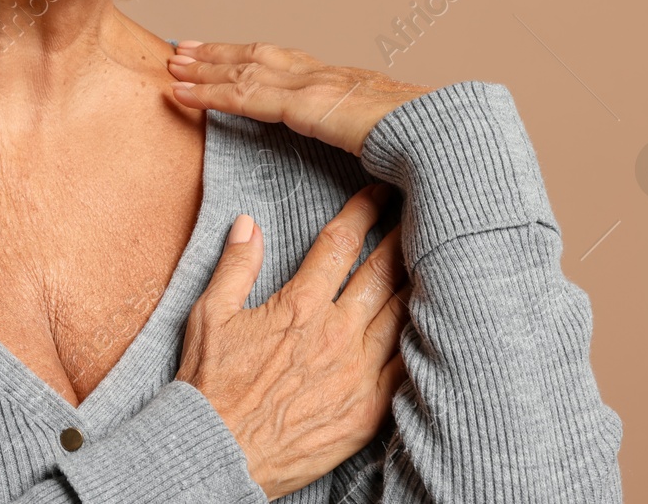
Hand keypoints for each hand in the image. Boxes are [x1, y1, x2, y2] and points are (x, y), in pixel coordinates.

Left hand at [167, 41, 433, 156]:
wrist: (450, 144)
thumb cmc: (434, 155)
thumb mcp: (395, 149)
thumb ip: (374, 151)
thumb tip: (375, 168)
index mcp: (348, 84)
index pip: (289, 65)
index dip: (253, 58)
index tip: (224, 55)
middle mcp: (328, 76)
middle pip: (260, 56)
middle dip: (220, 52)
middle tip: (184, 49)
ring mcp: (315, 85)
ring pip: (245, 69)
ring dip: (204, 68)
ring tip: (172, 65)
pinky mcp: (304, 103)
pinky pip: (244, 95)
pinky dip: (209, 92)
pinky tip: (184, 92)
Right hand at [177, 185, 409, 500]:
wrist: (219, 454)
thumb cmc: (210, 387)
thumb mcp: (210, 315)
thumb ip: (235, 265)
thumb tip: (248, 222)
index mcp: (299, 307)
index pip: (340, 245)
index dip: (363, 212)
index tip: (378, 193)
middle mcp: (335, 335)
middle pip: (382, 273)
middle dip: (402, 237)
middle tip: (420, 213)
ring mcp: (357, 374)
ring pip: (401, 315)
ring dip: (419, 282)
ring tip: (438, 258)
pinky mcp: (369, 411)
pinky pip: (408, 368)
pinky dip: (423, 341)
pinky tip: (438, 324)